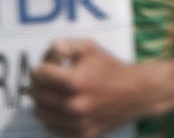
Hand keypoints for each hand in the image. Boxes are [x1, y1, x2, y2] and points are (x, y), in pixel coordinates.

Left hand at [29, 39, 160, 137]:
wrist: (137, 93)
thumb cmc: (111, 68)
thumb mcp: (89, 47)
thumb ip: (62, 45)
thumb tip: (45, 55)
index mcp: (75, 82)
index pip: (38, 75)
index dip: (40, 67)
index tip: (47, 66)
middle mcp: (75, 106)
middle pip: (36, 95)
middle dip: (38, 83)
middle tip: (47, 78)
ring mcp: (78, 123)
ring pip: (41, 113)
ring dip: (42, 101)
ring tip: (52, 92)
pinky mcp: (82, 135)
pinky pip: (52, 128)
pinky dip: (51, 117)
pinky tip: (59, 107)